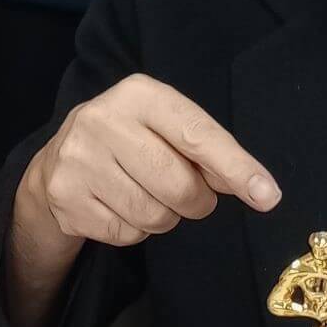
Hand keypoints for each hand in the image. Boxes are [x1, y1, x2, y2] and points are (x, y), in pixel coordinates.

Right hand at [24, 73, 280, 247]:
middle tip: (189, 196)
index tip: (267, 196)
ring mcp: (79, 158)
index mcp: (138, 93)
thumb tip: (258, 189)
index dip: (235, 167)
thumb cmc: (131, 140)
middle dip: (196, 202)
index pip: (196, 133)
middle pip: (178, 184)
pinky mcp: (66, 195)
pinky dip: (134, 230)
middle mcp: (102, 118)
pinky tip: (120, 206)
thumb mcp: (164, 127)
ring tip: (147, 195)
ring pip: (154, 215)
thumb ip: (206, 149)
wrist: (59, 161)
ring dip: (164, 218)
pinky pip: (126, 233)